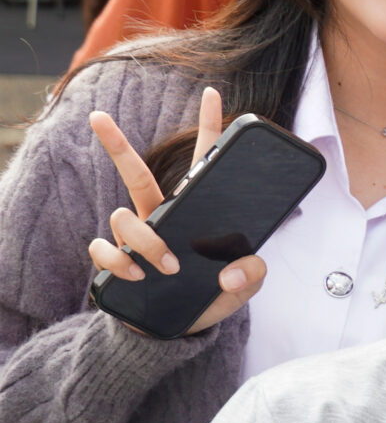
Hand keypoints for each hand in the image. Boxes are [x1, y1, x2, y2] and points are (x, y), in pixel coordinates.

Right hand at [85, 87, 264, 334]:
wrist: (181, 330)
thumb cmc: (211, 296)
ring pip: (125, 217)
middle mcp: (159, 216)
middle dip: (116, 143)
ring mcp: (135, 237)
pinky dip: (117, 261)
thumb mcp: (245, 286)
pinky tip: (136, 274)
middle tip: (97, 116)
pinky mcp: (116, 261)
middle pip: (135, 173)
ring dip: (146, 241)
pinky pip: (103, 248)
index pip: (199, 162)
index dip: (207, 127)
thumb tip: (232, 272)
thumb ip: (251, 274)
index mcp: (192, 211)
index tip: (213, 92)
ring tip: (167, 266)